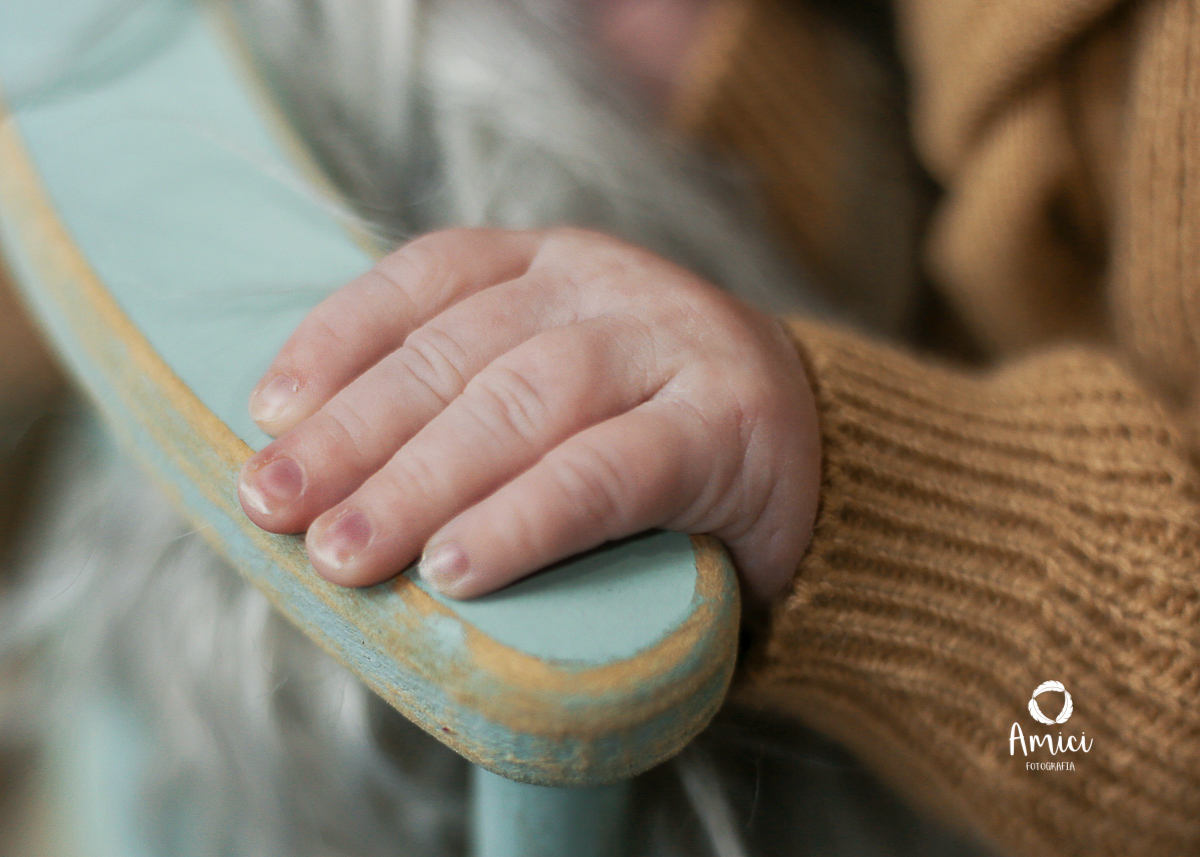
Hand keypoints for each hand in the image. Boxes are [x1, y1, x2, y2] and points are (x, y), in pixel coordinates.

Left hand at [237, 228, 819, 604]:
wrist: (820, 458)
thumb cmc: (655, 442)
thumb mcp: (557, 395)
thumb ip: (468, 406)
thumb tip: (327, 483)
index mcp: (556, 263)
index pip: (430, 277)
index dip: (340, 337)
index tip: (269, 410)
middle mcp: (609, 285)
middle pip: (461, 351)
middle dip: (357, 432)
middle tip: (275, 506)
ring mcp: (674, 344)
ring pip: (525, 401)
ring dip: (421, 481)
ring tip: (347, 555)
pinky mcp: (729, 425)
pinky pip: (610, 472)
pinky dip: (526, 519)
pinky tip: (458, 570)